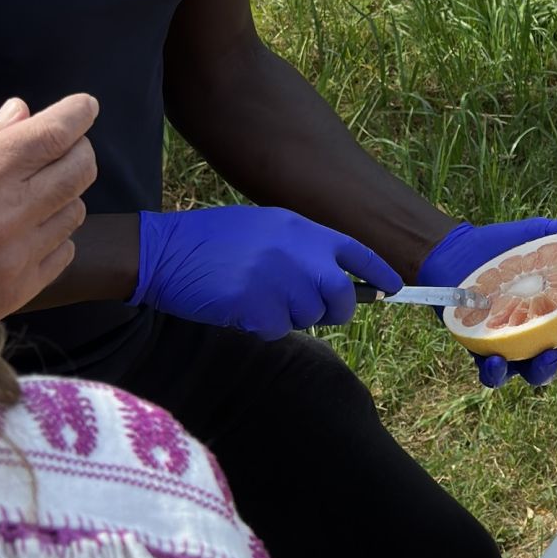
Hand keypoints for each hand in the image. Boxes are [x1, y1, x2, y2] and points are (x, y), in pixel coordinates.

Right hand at [0, 94, 99, 327]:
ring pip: (74, 211)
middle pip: (79, 169)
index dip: (77, 113)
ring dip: (60, 194)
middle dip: (75, 148)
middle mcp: (5, 217)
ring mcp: (14, 259)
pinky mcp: (14, 294)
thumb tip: (20, 113)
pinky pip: (62, 252)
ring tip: (24, 195)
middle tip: (54, 147)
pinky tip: (19, 233)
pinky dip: (52, 235)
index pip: (54, 134)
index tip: (83, 106)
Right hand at [134, 206, 398, 337]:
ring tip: (257, 298)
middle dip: (336, 310)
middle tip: (317, 312)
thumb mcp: (265, 228)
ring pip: (310, 316)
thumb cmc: (212, 241)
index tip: (394, 288)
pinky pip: (278, 329)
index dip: (379, 272)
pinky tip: (239, 309)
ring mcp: (278, 279)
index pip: (356, 252)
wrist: (162, 250)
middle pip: (341, 295)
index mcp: (300, 228)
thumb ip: (302, 248)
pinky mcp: (256, 306)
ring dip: (290, 316)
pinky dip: (263, 327)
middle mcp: (296, 251)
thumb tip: (336, 277)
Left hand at [420, 217, 556, 391]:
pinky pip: (495, 375)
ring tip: (547, 356)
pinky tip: (497, 361)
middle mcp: (542, 332)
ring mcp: (515, 346)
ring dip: (547, 369)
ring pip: (539, 371)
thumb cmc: (504, 246)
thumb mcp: (539, 234)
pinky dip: (498, 374)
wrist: (456, 252)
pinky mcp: (485, 354)